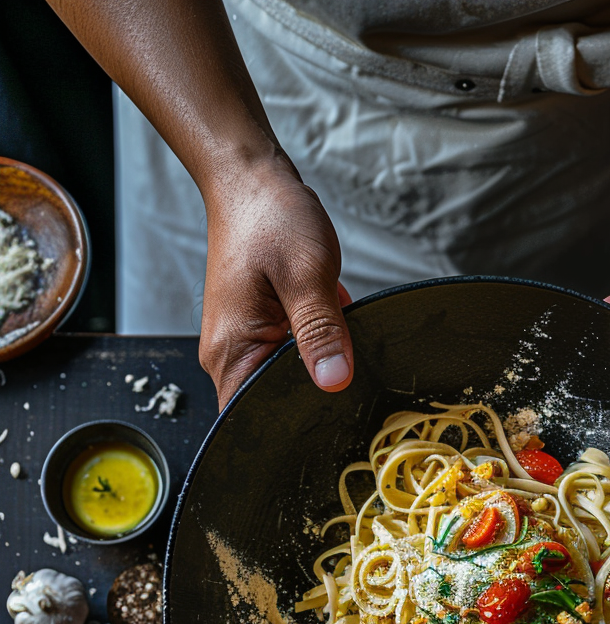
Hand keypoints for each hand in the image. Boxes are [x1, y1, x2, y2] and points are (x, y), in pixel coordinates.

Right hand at [199, 157, 353, 408]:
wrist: (253, 181)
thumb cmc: (269, 219)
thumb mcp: (306, 275)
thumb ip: (321, 331)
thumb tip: (334, 380)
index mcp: (232, 351)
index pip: (253, 418)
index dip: (293, 423)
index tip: (330, 410)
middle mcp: (231, 354)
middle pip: (275, 403)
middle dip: (314, 391)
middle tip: (345, 366)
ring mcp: (246, 342)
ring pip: (289, 378)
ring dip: (320, 362)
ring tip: (335, 337)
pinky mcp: (262, 330)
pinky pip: (294, 355)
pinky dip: (319, 344)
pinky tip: (334, 324)